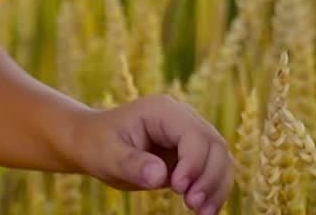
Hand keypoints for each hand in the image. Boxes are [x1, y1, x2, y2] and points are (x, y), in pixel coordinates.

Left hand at [63, 94, 232, 214]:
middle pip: (215, 145)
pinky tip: (204, 210)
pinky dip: (215, 189)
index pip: (193, 135)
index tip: (178, 189)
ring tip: (201, 212)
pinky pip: (214, 169)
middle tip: (193, 206)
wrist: (94, 143)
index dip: (193, 163)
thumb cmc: (99, 145)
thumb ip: (133, 164)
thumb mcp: (109, 155)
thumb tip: (160, 175)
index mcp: (162, 111)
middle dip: (210, 178)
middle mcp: (181, 117)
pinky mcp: (191, 152)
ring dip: (217, 186)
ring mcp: (188, 134)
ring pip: (221, 157)